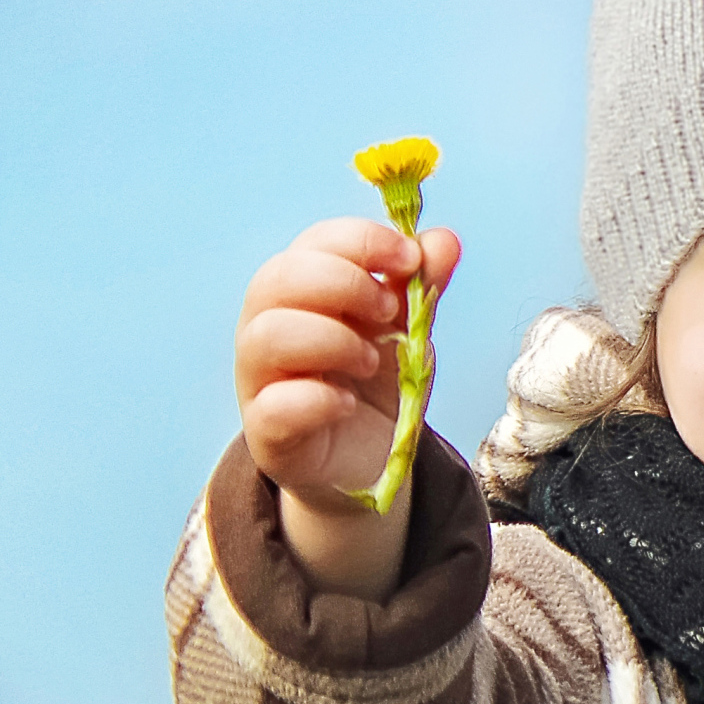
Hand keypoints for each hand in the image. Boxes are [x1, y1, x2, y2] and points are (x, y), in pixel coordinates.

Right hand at [234, 217, 460, 594]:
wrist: (366, 463)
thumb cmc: (374, 386)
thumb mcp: (407, 332)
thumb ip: (421, 288)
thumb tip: (444, 240)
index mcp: (302, 291)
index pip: (314, 242)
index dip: (362, 242)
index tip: (409, 260)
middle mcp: (268, 327)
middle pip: (278, 278)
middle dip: (343, 284)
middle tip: (388, 312)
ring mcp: (259, 381)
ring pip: (267, 336)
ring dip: (330, 339)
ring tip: (370, 361)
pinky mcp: (265, 434)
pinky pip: (272, 406)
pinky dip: (317, 400)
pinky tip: (348, 404)